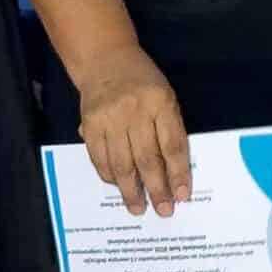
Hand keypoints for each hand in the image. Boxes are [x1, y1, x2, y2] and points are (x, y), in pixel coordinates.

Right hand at [72, 43, 190, 216]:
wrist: (105, 60)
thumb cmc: (143, 81)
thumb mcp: (166, 96)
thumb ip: (169, 128)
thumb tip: (173, 171)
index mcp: (161, 102)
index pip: (172, 145)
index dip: (178, 173)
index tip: (183, 196)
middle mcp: (135, 111)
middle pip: (147, 158)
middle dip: (157, 188)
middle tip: (163, 211)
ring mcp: (109, 118)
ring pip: (121, 163)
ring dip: (130, 190)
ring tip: (138, 208)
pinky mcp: (89, 125)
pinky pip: (99, 159)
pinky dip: (109, 177)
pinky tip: (118, 187)